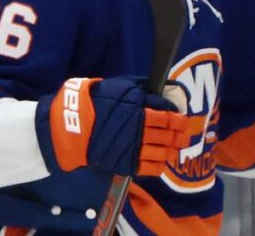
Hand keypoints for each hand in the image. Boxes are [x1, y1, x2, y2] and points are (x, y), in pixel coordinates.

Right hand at [36, 77, 188, 176]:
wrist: (70, 126)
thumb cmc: (94, 101)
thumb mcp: (119, 87)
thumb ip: (141, 90)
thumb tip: (160, 92)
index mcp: (139, 110)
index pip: (167, 117)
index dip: (178, 119)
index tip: (182, 119)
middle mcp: (139, 130)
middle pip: (168, 135)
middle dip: (179, 135)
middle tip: (184, 135)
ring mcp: (133, 148)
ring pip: (163, 152)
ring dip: (173, 150)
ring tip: (176, 149)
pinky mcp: (126, 164)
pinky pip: (150, 168)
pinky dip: (160, 166)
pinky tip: (163, 161)